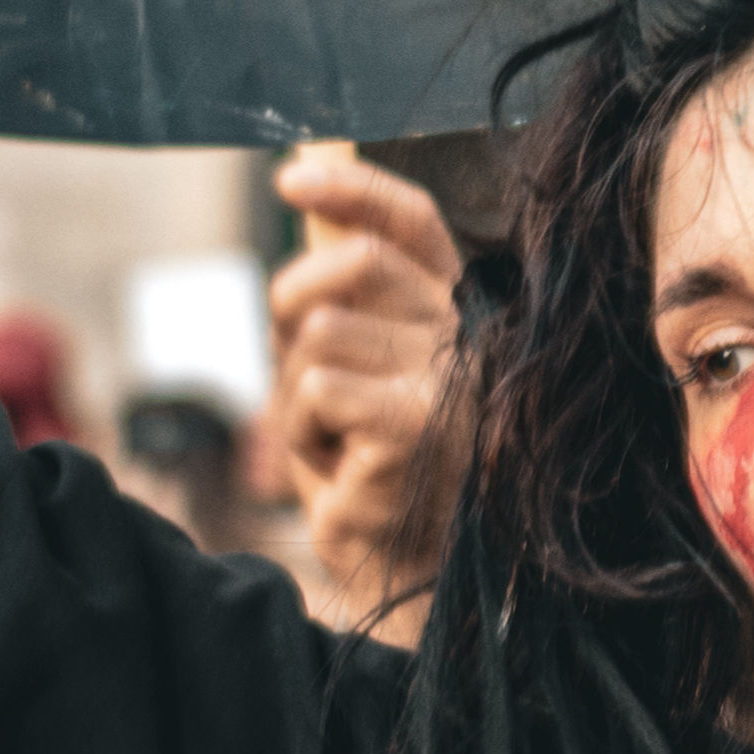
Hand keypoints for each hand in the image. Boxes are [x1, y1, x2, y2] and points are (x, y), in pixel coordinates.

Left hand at [268, 146, 468, 640]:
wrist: (407, 578)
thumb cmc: (375, 471)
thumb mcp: (360, 370)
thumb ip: (343, 292)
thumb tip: (309, 188)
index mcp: (453, 310)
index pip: (411, 220)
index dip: (353, 184)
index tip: (292, 175)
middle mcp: (463, 332)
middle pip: (354, 259)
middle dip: (294, 298)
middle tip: (291, 354)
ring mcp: (448, 375)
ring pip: (321, 332)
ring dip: (296, 395)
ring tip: (328, 442)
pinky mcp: (418, 421)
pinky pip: (317, 389)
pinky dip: (302, 434)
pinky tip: (336, 470)